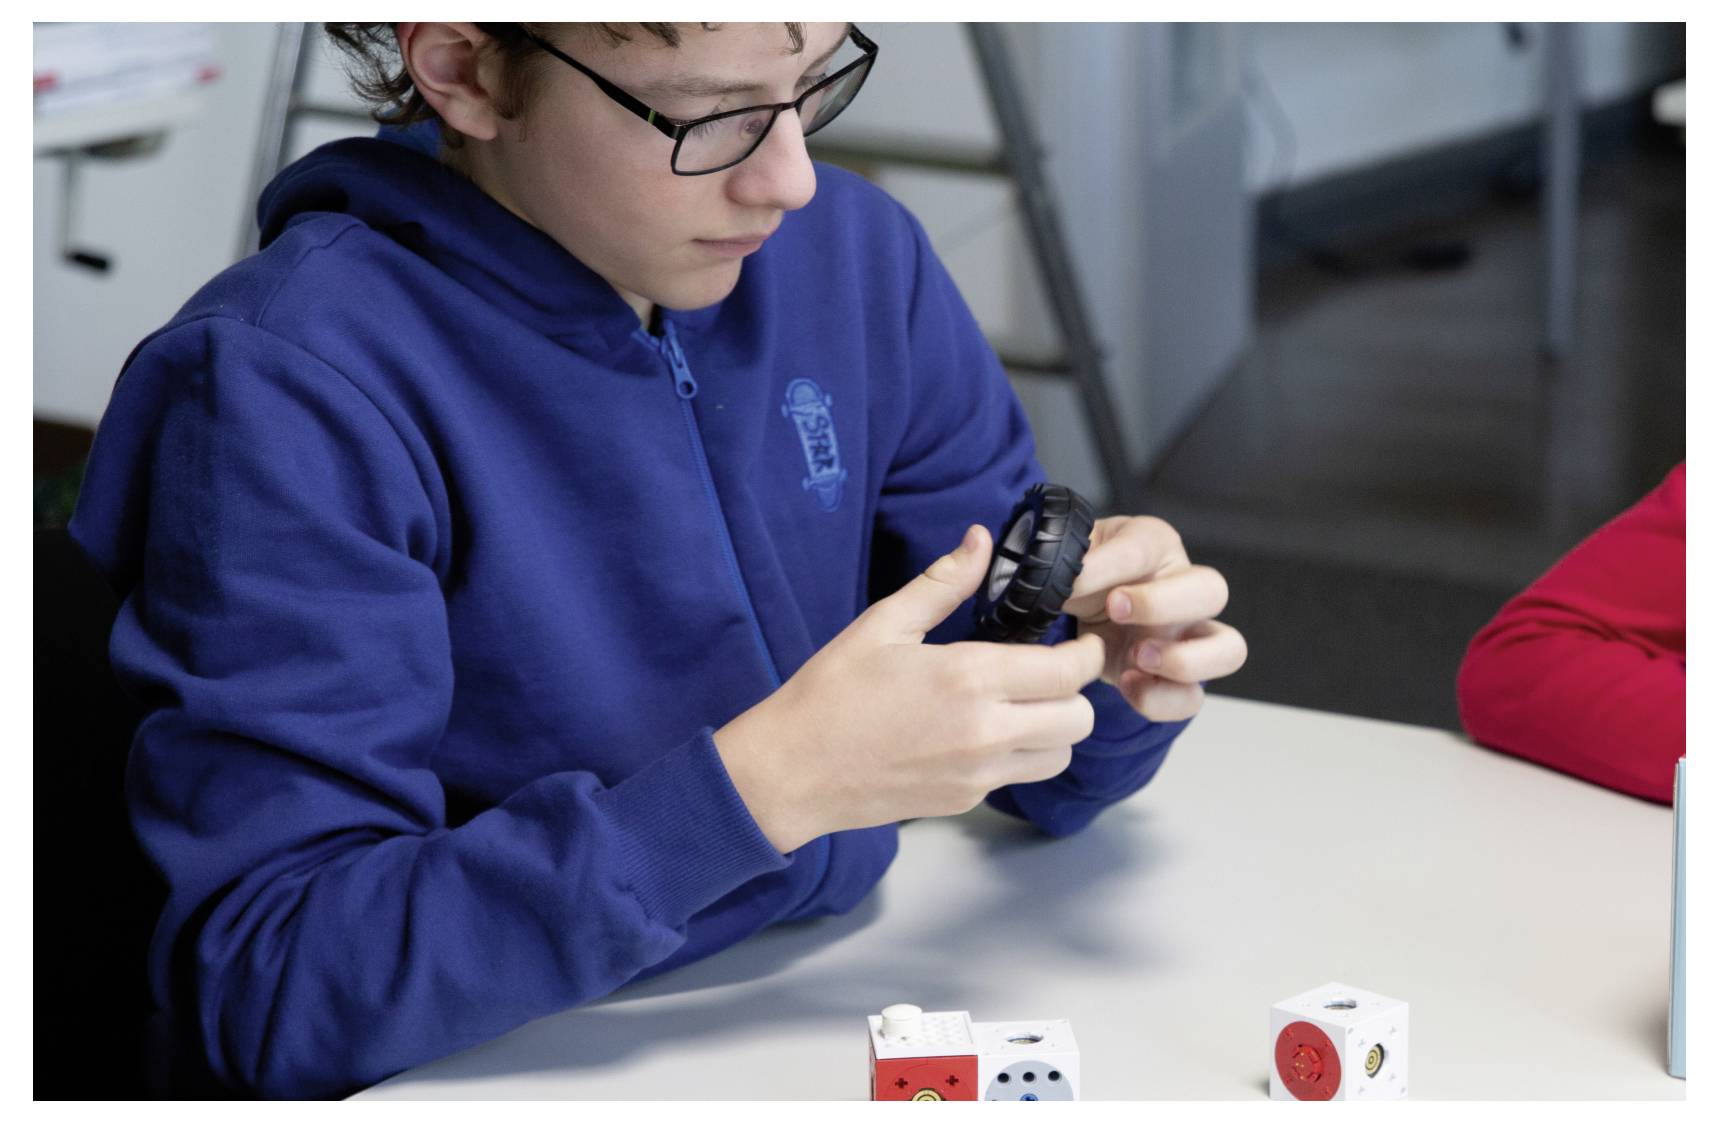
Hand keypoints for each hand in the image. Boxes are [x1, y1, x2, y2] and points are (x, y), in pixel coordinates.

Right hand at [714, 524, 1106, 852]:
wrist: (792, 770)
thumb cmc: (831, 694)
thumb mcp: (883, 625)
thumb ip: (942, 583)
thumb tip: (979, 540)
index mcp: (969, 678)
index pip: (1068, 672)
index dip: (1083, 653)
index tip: (1074, 640)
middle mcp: (985, 732)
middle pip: (1079, 719)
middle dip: (1074, 691)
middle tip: (1047, 670)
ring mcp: (978, 774)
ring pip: (1060, 755)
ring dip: (1054, 728)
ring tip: (1021, 703)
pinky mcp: (965, 800)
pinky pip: (1019, 777)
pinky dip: (1017, 754)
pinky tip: (981, 730)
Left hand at [1061, 516, 1246, 722]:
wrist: (1073, 610)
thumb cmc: (1084, 575)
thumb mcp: (1074, 558)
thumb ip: (1075, 565)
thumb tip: (1068, 578)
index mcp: (1154, 544)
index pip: (1146, 546)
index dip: (1116, 567)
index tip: (1084, 581)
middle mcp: (1182, 588)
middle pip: (1212, 590)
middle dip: (1163, 605)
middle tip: (1116, 613)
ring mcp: (1186, 635)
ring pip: (1229, 649)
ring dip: (1185, 660)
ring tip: (1138, 658)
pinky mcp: (1173, 678)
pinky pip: (1191, 697)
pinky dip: (1161, 699)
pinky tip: (1128, 685)